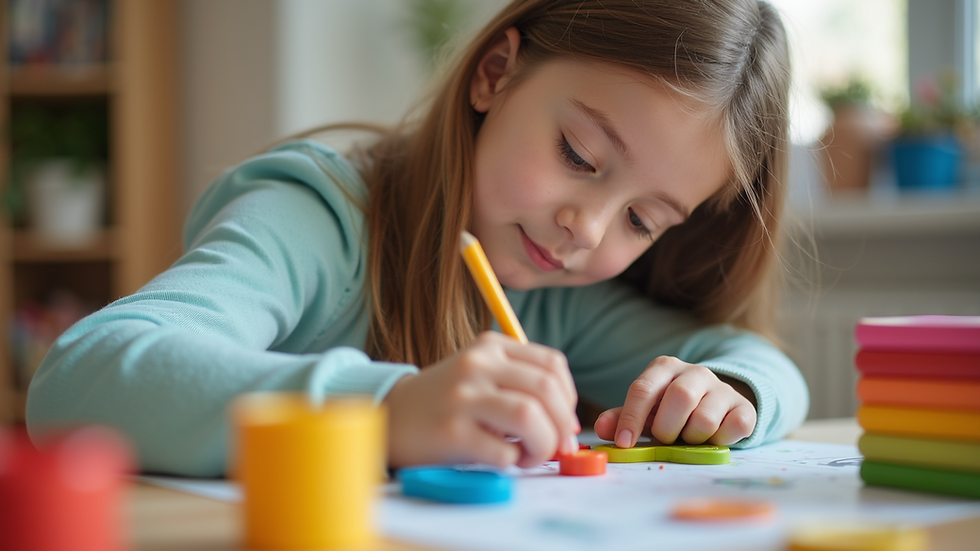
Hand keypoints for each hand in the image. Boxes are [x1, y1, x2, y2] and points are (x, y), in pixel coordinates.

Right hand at [384, 331, 579, 468]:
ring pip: (529, 416)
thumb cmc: (446, 402)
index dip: (569, 398)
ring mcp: (462, 396)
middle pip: (546, 390)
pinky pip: (503, 450)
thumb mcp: (480, 374)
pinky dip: (514, 460)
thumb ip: (521, 384)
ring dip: (543, 445)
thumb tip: (567, 424)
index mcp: (490, 347)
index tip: (564, 422)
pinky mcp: (450, 431)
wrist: (390, 417)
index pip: (552, 365)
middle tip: (558, 448)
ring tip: (529, 456)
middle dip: (562, 426)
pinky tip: (504, 460)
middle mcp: (477, 365)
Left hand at [594, 356, 755, 447]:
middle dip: (667, 427)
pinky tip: (713, 438)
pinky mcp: (744, 408)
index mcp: (665, 368)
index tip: (624, 443)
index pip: (643, 389)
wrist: (717, 406)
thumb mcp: (647, 411)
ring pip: (705, 418)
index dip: (631, 418)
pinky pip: (733, 428)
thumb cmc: (672, 411)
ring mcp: (722, 388)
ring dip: (693, 437)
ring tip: (690, 436)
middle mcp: (695, 372)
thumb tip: (602, 428)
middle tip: (666, 438)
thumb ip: (623, 418)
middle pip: (680, 397)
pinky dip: (719, 440)